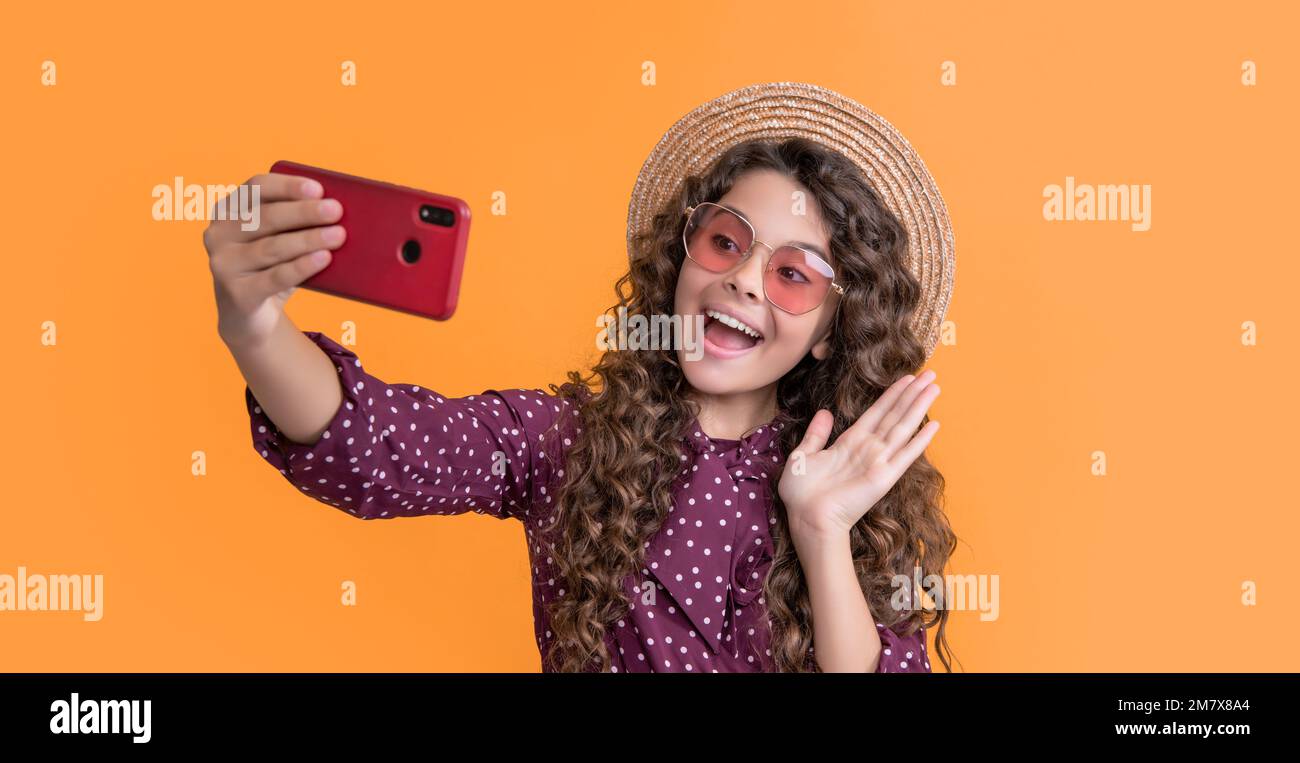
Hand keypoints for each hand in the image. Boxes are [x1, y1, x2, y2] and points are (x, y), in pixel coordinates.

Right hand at [205, 172, 346, 348]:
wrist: (250, 315)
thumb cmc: (271, 266)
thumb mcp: (280, 238)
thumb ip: (296, 222)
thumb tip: (337, 209)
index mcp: (229, 209)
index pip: (256, 188)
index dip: (287, 186)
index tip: (319, 188)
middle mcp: (219, 234)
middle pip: (266, 217)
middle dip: (304, 212)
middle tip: (336, 210)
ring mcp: (224, 264)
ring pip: (272, 247)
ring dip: (308, 239)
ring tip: (339, 235)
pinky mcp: (237, 293)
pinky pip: (275, 277)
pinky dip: (301, 267)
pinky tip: (324, 258)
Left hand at [778, 371, 941, 540]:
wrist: (806, 518)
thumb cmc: (801, 493)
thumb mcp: (803, 455)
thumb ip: (817, 434)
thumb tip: (826, 412)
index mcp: (850, 443)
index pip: (877, 412)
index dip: (893, 394)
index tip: (907, 377)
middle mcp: (868, 449)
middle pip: (895, 414)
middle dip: (912, 393)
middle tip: (931, 374)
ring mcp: (878, 462)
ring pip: (903, 427)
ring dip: (919, 406)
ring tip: (934, 387)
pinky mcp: (884, 477)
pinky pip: (905, 455)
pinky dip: (920, 440)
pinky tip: (934, 425)